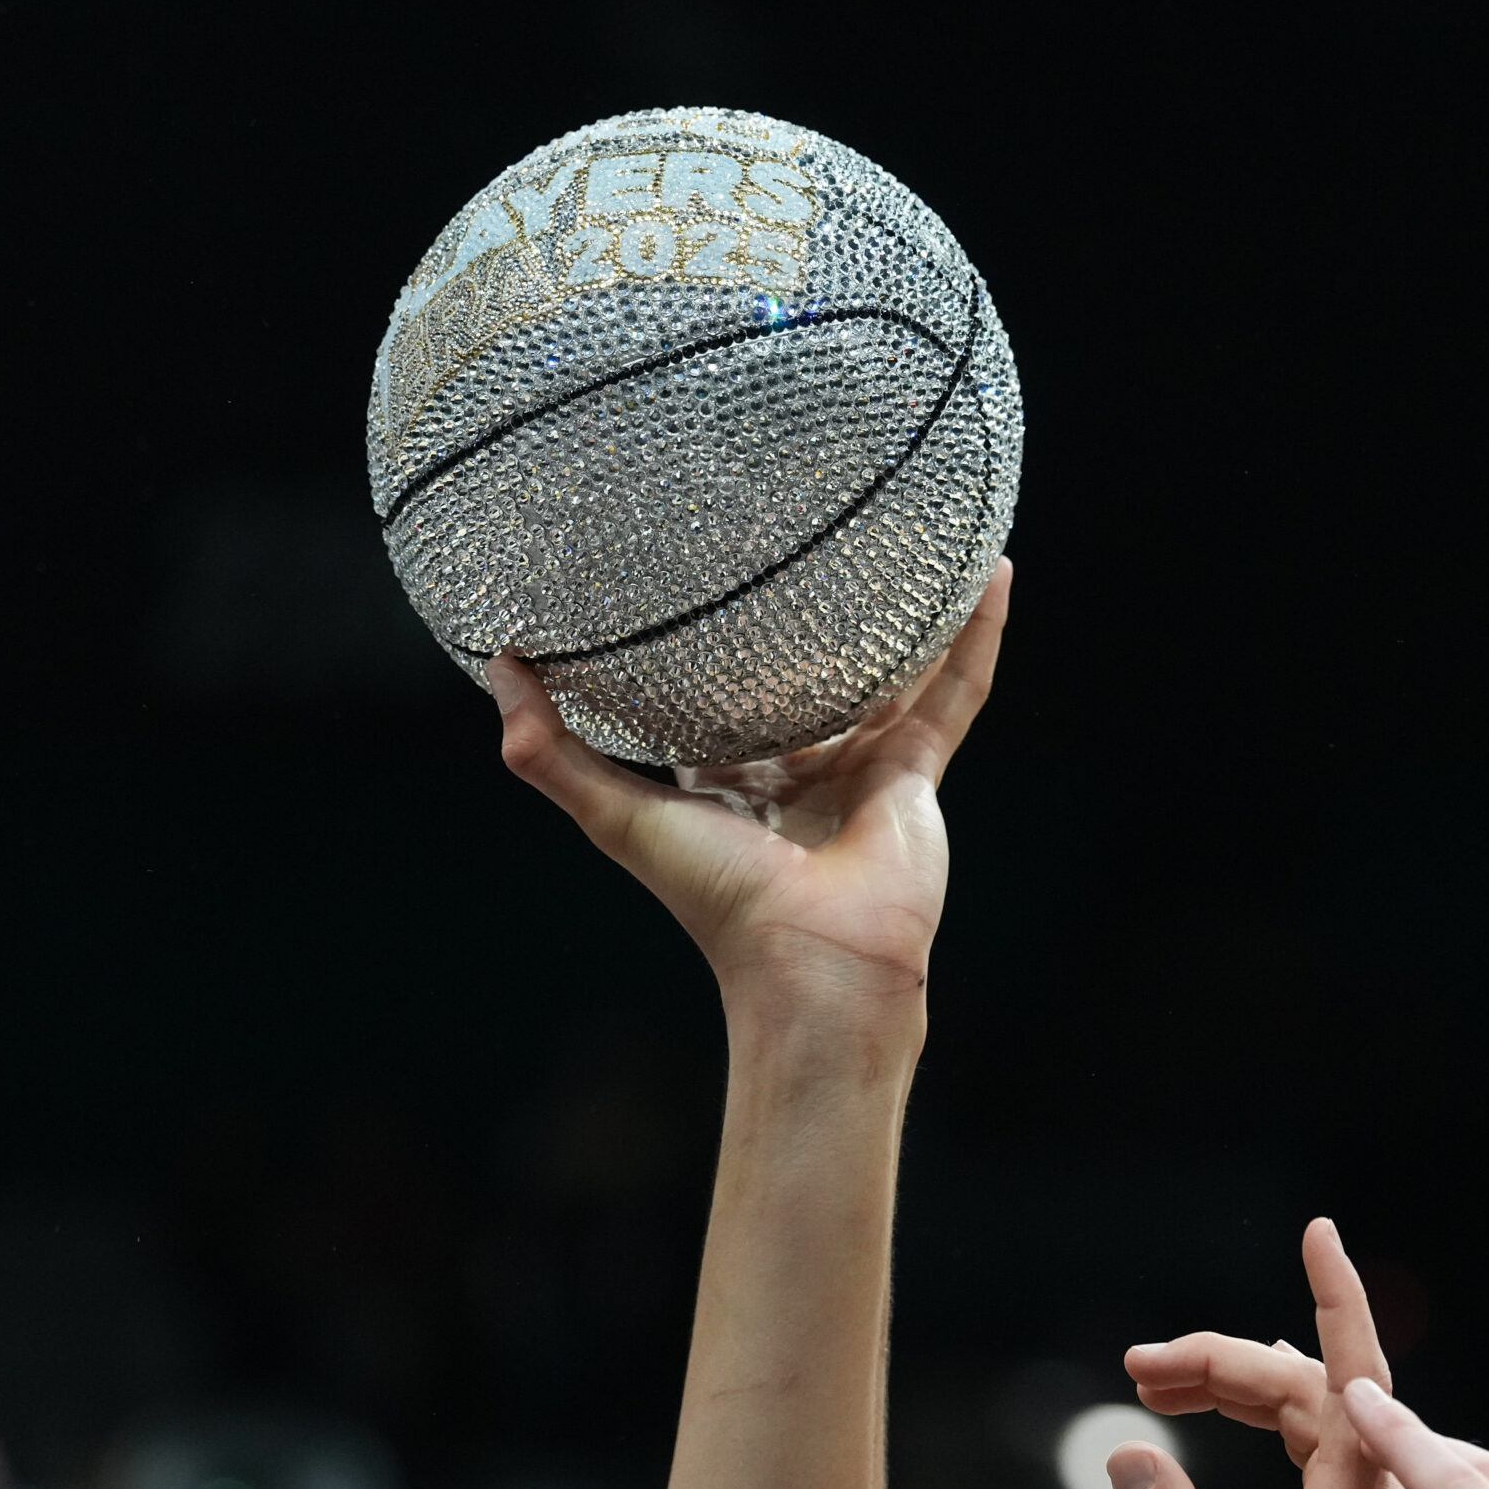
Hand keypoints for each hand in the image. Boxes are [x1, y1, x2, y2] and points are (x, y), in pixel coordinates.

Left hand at [488, 562, 1011, 1047]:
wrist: (816, 962)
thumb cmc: (716, 900)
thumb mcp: (617, 816)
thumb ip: (551, 752)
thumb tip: (499, 666)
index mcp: (725, 778)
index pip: (713, 694)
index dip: (703, 640)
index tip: (691, 568)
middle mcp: (794, 769)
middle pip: (806, 675)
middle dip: (811, 615)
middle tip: (805, 527)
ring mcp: (862, 770)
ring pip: (889, 673)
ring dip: (906, 611)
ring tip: (915, 532)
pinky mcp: (919, 774)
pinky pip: (955, 691)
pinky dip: (975, 636)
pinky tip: (990, 571)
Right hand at [1108, 1219, 1425, 1488]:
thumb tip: (1130, 1451)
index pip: (1350, 1376)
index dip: (1337, 1296)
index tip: (1318, 1232)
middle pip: (1308, 1388)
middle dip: (1219, 1360)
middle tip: (1137, 1368)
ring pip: (1312, 1416)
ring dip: (1234, 1390)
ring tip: (1157, 1387)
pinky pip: (1322, 1446)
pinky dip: (1266, 1419)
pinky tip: (1234, 1414)